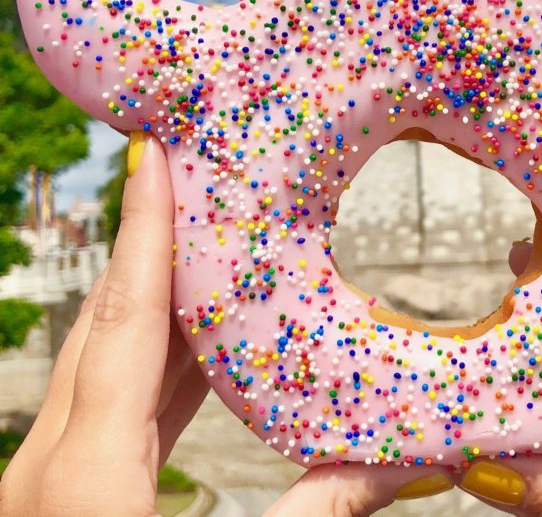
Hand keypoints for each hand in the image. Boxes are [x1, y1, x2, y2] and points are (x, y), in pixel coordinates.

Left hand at [0, 135, 453, 515]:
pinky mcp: (60, 495)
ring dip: (154, 296)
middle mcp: (47, 465)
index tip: (155, 155)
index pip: (124, 321)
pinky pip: (106, 403)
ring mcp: (45, 481)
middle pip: (107, 323)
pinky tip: (198, 343)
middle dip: (148, 240)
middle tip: (195, 171)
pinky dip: (152, 358)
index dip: (143, 230)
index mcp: (83, 479)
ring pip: (103, 360)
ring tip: (210, 238)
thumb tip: (401, 467)